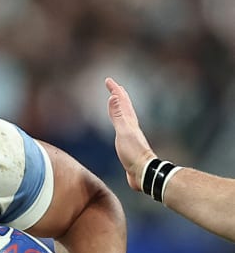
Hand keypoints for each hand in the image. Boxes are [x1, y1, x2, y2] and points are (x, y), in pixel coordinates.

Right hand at [105, 77, 155, 191]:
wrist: (143, 171)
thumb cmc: (133, 153)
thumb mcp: (123, 132)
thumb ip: (117, 115)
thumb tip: (113, 97)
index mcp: (129, 121)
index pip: (121, 101)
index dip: (115, 90)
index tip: (108, 81)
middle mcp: (131, 125)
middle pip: (125, 106)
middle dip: (118, 95)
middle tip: (112, 86)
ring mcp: (130, 134)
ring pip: (124, 115)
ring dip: (119, 106)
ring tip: (116, 101)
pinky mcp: (128, 143)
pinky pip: (121, 126)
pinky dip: (118, 120)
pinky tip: (119, 124)